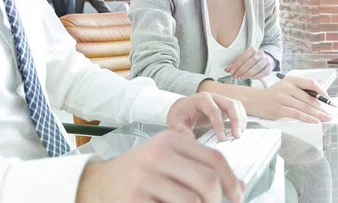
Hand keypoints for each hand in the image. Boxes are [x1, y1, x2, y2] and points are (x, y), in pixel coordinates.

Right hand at [76, 130, 245, 202]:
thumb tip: (239, 187)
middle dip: (217, 201)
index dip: (232, 181)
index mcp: (169, 140)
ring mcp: (144, 177)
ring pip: (193, 201)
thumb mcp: (169, 161)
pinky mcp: (135, 199)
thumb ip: (200, 168)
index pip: (214, 158)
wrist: (98, 184)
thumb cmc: (140, 173)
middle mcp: (157, 155)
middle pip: (208, 181)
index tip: (238, 196)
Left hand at [166, 92, 246, 140]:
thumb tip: (190, 139)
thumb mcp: (175, 123)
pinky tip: (239, 130)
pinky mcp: (224, 105)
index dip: (219, 125)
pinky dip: (241, 118)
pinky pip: (237, 109)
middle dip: (236, 120)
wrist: (181, 108)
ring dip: (241, 119)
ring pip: (236, 105)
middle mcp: (213, 97)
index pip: (214, 110)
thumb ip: (181, 131)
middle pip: (230, 104)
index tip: (222, 138)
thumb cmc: (179, 114)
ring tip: (239, 134)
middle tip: (237, 136)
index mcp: (201, 99)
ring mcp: (220, 100)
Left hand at [225, 47, 275, 80]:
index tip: (231, 71)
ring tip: (242, 77)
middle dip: (242, 70)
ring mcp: (266, 60)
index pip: (244, 56)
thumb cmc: (252, 60)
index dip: (237, 64)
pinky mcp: (270, 67)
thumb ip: (235, 64)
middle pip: (250, 62)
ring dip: (248, 73)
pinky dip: (258, 75)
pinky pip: (265, 72)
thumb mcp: (243, 60)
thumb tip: (227, 69)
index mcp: (252, 49)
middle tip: (235, 76)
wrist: (265, 59)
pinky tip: (252, 78)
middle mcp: (260, 53)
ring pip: (258, 66)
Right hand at [247, 75, 332, 122]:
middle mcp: (286, 87)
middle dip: (322, 108)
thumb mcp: (286, 86)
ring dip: (317, 115)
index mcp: (290, 79)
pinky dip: (307, 118)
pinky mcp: (279, 109)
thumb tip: (320, 94)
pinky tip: (314, 121)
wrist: (254, 101)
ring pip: (304, 107)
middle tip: (329, 114)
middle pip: (309, 98)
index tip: (329, 101)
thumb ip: (301, 89)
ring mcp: (282, 98)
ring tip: (325, 119)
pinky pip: (297, 114)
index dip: (322, 93)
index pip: (311, 84)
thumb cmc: (272, 95)